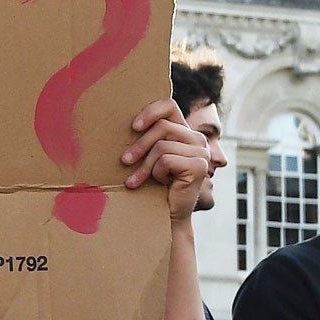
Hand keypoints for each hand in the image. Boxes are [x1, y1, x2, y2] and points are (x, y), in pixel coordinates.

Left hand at [119, 97, 209, 221]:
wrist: (166, 214)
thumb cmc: (152, 185)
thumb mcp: (147, 156)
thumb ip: (146, 138)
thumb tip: (118, 119)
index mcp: (184, 132)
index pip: (168, 106)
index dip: (150, 112)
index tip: (133, 127)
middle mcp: (197, 139)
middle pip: (162, 127)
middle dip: (139, 146)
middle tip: (125, 162)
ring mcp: (201, 152)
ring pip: (161, 146)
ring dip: (145, 166)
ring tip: (138, 180)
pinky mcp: (200, 166)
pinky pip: (166, 160)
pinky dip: (156, 173)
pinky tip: (161, 183)